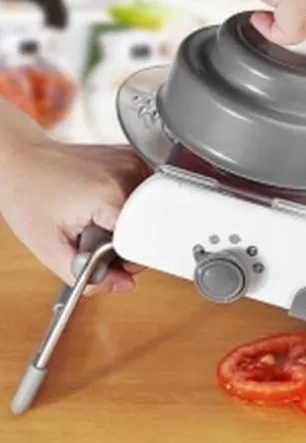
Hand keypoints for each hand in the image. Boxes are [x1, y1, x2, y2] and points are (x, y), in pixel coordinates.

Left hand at [0, 140, 150, 294]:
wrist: (20, 160)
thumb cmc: (27, 194)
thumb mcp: (48, 248)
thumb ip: (87, 276)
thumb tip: (123, 284)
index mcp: (111, 195)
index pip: (142, 240)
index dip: (127, 257)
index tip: (111, 259)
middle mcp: (129, 174)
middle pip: (147, 224)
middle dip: (128, 240)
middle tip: (95, 235)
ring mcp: (133, 162)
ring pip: (149, 207)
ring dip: (130, 220)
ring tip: (98, 215)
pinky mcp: (133, 157)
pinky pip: (144, 190)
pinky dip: (130, 203)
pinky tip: (105, 200)